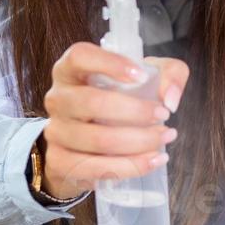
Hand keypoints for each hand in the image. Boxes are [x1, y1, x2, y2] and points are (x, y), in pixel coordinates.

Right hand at [40, 42, 188, 198]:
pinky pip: (94, 169)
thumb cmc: (118, 101)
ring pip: (97, 140)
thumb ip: (169, 74)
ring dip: (137, 143)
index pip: (80, 56)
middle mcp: (57, 98)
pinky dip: (128, 167)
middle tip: (163, 115)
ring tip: (163, 140)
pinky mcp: (59, 162)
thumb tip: (169, 98)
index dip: (109, 63)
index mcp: (70, 70)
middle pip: (92, 102)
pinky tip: (150, 161)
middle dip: (135, 111)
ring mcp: (55, 132)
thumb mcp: (146, 78)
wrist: (87, 145)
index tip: (141, 76)